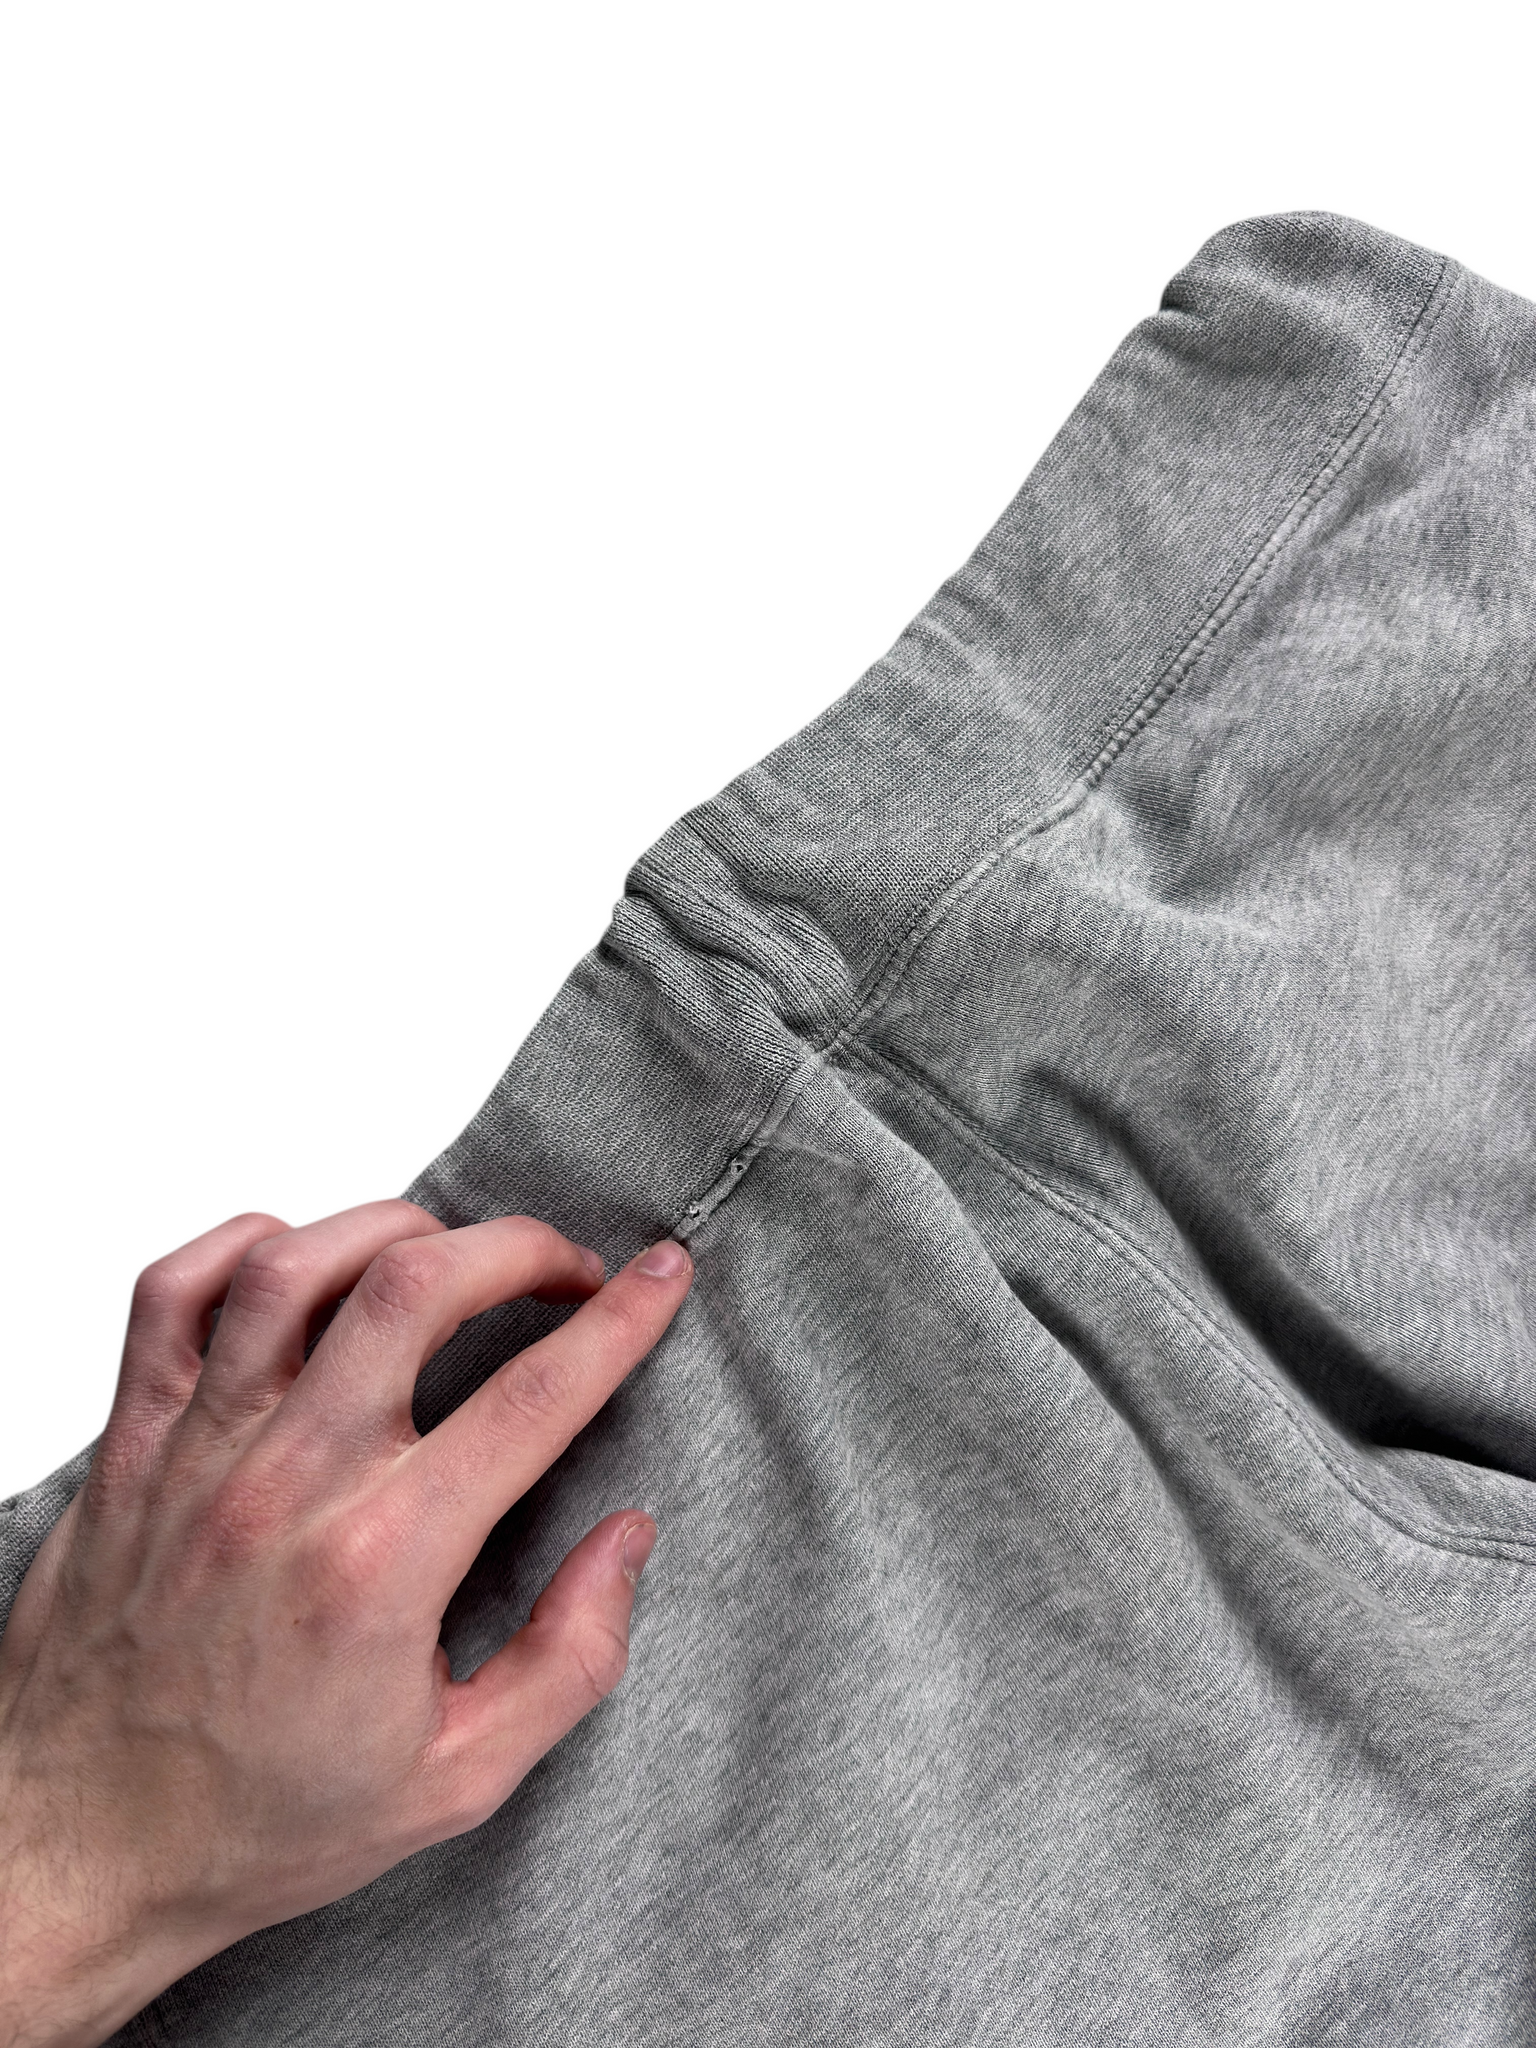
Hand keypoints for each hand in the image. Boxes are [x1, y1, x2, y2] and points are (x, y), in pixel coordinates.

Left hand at [0, 1200, 691, 2047]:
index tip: (662, 1276)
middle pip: (419, 1286)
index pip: (534, 1399)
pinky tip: (305, 1267)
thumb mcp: (456, 1781)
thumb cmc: (256, 1820)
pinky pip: (172, 1291)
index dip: (620, 1320)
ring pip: (298, 1264)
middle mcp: (287, 1485)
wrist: (75, 1851)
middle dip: (522, 1248)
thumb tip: (628, 1539)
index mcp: (380, 1567)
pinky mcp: (129, 1443)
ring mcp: (197, 1452)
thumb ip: (568, 1659)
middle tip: (565, 1269)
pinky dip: (245, 1245)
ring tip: (448, 1254)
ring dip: (396, 1228)